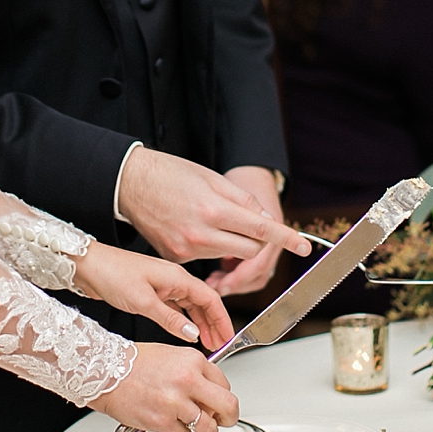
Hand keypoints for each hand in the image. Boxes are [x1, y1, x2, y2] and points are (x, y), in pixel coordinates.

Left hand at [73, 242, 232, 352]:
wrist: (88, 265)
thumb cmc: (112, 274)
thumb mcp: (144, 302)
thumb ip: (171, 319)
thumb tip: (192, 333)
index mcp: (177, 277)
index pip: (210, 298)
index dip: (222, 319)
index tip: (228, 336)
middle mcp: (173, 279)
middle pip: (203, 303)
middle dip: (214, 324)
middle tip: (220, 344)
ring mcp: (163, 285)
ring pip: (190, 306)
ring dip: (200, 323)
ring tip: (206, 342)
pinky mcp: (151, 291)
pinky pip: (176, 307)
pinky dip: (184, 320)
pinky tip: (185, 332)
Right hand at [89, 340, 238, 431]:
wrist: (107, 372)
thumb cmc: (135, 363)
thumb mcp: (173, 356)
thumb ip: (195, 373)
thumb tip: (212, 394)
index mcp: (193, 361)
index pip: (225, 384)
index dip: (223, 397)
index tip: (220, 404)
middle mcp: (188, 380)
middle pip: (228, 406)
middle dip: (229, 418)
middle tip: (224, 421)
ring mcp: (175, 402)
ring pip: (208, 427)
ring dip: (204, 430)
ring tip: (192, 424)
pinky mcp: (162, 421)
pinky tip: (170, 423)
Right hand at [117, 148, 308, 271]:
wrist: (129, 183)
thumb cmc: (170, 174)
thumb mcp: (210, 177)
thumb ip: (241, 200)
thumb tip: (263, 217)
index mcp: (214, 210)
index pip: (260, 229)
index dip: (285, 238)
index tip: (303, 247)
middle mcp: (202, 235)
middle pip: (250, 249)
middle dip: (255, 238)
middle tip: (244, 221)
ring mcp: (187, 250)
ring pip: (228, 253)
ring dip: (230, 241)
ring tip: (209, 217)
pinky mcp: (176, 258)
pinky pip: (206, 257)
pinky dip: (209, 245)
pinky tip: (192, 227)